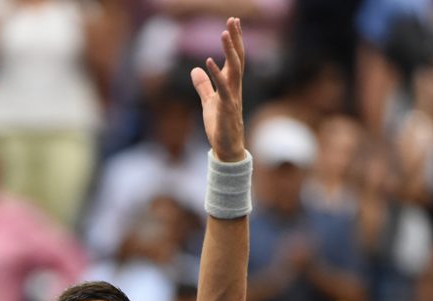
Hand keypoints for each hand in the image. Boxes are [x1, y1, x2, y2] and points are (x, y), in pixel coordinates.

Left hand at [190, 18, 245, 162]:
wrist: (227, 148)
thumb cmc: (220, 126)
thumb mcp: (208, 102)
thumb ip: (203, 85)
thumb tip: (195, 69)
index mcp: (231, 85)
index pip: (235, 58)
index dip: (235, 40)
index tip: (233, 22)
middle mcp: (235, 87)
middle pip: (238, 58)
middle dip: (235, 39)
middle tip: (233, 19)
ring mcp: (232, 96)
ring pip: (234, 69)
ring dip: (230, 50)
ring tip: (224, 32)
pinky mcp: (226, 107)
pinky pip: (223, 87)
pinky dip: (216, 74)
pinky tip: (209, 60)